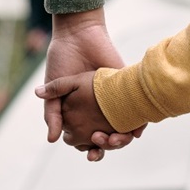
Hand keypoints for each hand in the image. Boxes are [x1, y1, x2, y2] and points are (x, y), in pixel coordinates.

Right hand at [43, 7, 139, 153]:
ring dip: (121, 141)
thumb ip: (52, 114)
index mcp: (80, 113)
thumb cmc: (62, 61)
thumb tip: (51, 140)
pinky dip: (138, 126)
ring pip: (123, 130)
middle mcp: (98, 111)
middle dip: (106, 147)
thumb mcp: (54, 89)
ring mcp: (114, 102)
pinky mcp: (126, 90)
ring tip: (114, 139)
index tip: (90, 152)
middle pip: (108, 139)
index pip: (89, 140)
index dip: (91, 150)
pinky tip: (134, 132)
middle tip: (101, 142)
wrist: (78, 37)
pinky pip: (138, 113)